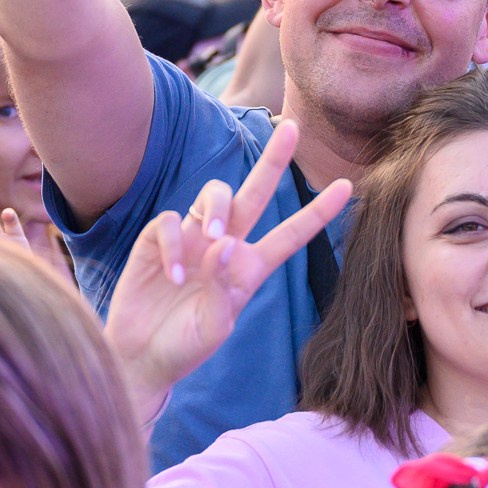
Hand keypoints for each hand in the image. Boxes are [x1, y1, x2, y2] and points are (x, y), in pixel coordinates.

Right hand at [104, 120, 348, 411]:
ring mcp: (192, 239)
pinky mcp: (159, 239)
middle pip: (254, 194)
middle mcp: (225, 246)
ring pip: (215, 195)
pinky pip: (172, 221)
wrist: (140, 358)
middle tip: (292, 129)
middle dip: (274, 160)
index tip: (347, 187)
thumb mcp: (215, 326)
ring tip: (214, 240)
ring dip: (219, 210)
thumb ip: (223, 287)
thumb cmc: (184, 347)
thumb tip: (224, 242)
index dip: (318, 212)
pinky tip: (172, 276)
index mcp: (250, 268)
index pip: (291, 235)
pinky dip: (175, 244)